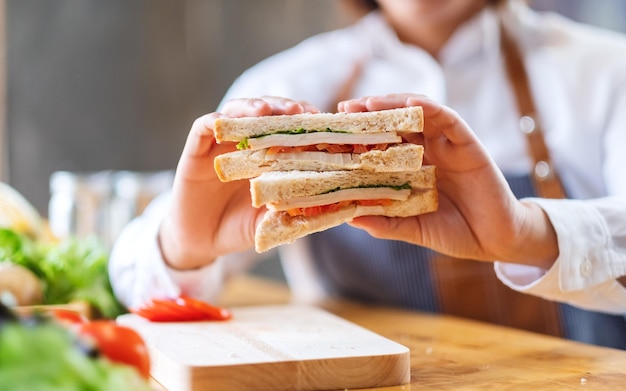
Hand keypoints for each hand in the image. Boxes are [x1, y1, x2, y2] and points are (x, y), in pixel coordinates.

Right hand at [159, 96, 319, 269]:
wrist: (202, 241)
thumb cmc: (240, 228)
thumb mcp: (272, 220)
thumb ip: (293, 211)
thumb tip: (331, 207)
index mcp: (270, 154)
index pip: (289, 128)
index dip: (305, 122)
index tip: (322, 122)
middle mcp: (247, 142)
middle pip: (266, 113)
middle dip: (283, 108)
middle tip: (297, 110)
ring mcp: (222, 142)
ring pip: (237, 111)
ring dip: (252, 107)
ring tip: (265, 111)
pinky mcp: (196, 148)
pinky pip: (204, 126)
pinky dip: (214, 121)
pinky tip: (225, 122)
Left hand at [341, 94, 558, 268]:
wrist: (495, 241)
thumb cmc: (455, 233)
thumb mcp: (415, 228)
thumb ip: (386, 223)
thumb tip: (350, 217)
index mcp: (412, 169)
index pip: (382, 143)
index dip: (360, 135)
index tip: (335, 131)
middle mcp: (427, 151)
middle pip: (396, 122)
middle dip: (371, 112)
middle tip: (345, 109)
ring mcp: (447, 145)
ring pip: (418, 113)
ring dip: (395, 103)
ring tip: (370, 102)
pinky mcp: (468, 143)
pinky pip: (449, 119)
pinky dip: (431, 107)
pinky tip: (412, 102)